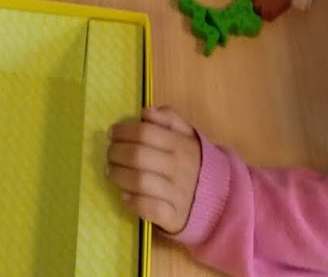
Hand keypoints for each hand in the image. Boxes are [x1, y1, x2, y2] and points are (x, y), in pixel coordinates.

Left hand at [107, 107, 201, 235]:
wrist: (218, 198)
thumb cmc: (193, 161)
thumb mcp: (188, 135)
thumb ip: (169, 118)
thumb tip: (146, 112)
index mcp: (181, 145)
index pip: (145, 133)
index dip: (123, 131)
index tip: (111, 133)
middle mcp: (179, 168)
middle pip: (138, 156)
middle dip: (115, 153)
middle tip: (109, 153)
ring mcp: (177, 193)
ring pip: (139, 181)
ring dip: (118, 175)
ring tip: (110, 171)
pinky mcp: (174, 216)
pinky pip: (148, 208)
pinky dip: (132, 201)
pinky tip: (124, 195)